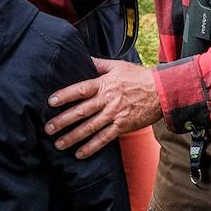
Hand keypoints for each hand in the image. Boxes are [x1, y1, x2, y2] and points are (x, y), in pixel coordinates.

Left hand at [45, 58, 163, 157]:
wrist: (162, 91)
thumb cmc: (138, 77)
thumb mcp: (118, 66)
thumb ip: (98, 64)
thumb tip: (83, 56)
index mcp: (104, 84)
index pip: (81, 90)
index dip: (65, 95)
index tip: (50, 101)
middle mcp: (107, 100)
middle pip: (81, 111)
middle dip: (63, 121)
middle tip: (48, 129)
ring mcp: (115, 115)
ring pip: (90, 128)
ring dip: (73, 137)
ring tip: (58, 144)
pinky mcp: (122, 126)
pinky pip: (104, 139)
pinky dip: (91, 147)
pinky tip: (79, 153)